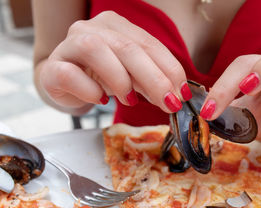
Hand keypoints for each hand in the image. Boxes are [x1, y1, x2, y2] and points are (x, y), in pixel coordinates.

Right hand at [39, 11, 190, 112]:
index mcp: (116, 25)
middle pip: (127, 47)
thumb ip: (151, 80)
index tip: (182, 93)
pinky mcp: (52, 67)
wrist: (64, 83)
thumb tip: (176, 94)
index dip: (169, 69)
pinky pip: (69, 74)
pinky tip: (101, 100)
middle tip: (168, 103)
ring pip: (95, 50)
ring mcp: (68, 45)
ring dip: (120, 79)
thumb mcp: (132, 76)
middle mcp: (92, 28)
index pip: (149, 43)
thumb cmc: (102, 77)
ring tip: (130, 100)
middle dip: (154, 78)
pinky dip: (90, 90)